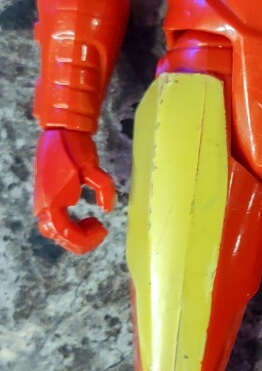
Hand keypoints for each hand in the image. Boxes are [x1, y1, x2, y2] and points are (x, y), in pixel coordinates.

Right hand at [34, 130, 115, 253]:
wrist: (61, 131)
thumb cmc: (76, 148)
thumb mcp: (92, 167)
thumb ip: (103, 189)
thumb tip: (108, 209)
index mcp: (53, 201)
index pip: (66, 233)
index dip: (86, 238)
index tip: (104, 228)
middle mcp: (44, 205)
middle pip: (57, 236)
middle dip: (80, 240)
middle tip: (99, 230)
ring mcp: (43, 201)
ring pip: (53, 230)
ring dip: (73, 233)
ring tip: (91, 223)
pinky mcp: (46, 197)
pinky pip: (53, 220)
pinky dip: (68, 225)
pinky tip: (83, 217)